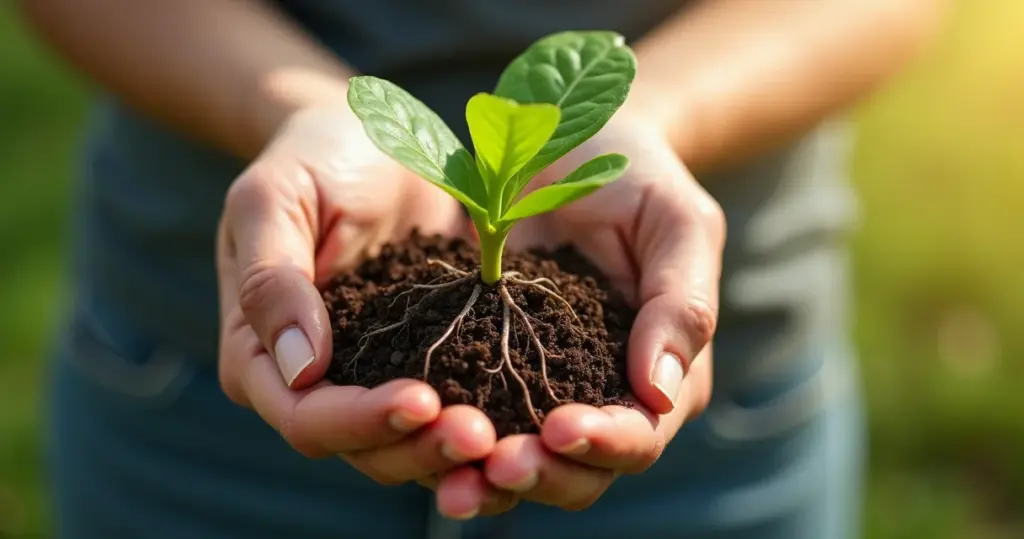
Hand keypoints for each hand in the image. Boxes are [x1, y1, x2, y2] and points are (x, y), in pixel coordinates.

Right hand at [214, 102, 499, 506]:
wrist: (370, 139)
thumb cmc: (311, 159)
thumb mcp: (275, 199)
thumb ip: (271, 279)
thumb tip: (300, 367)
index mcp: (262, 356)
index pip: (306, 416)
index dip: (359, 420)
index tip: (421, 401)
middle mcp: (316, 384)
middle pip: (364, 448)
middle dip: (419, 448)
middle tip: (482, 435)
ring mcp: (375, 379)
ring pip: (411, 446)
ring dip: (456, 451)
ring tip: (506, 437)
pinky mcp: (429, 364)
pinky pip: (454, 408)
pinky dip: (487, 423)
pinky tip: (527, 420)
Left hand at [431, 108, 725, 513]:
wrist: (567, 143)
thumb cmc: (636, 175)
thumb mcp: (676, 221)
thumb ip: (682, 302)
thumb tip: (661, 395)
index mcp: (659, 374)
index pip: (640, 435)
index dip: (606, 443)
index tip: (561, 428)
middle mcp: (600, 396)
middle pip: (577, 471)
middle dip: (539, 475)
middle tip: (493, 466)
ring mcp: (538, 389)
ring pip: (518, 463)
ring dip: (486, 479)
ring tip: (451, 482)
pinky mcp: (484, 369)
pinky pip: (466, 418)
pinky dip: (443, 440)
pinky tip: (412, 436)